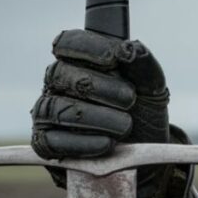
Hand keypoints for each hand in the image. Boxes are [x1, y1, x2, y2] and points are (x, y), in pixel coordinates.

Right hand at [31, 29, 169, 159]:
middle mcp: (57, 83)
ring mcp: (47, 112)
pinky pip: (53, 141)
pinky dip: (83, 142)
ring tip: (125, 125)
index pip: (67, 42)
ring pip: (57, 107)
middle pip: (60, 74)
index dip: (88, 47)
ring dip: (95, 117)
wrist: (143, 155)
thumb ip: (144, 66)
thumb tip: (128, 48)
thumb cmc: (142, 113)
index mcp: (79, 61)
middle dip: (98, 86)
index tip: (114, 57)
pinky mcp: (45, 143)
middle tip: (130, 98)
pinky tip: (107, 143)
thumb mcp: (152, 89)